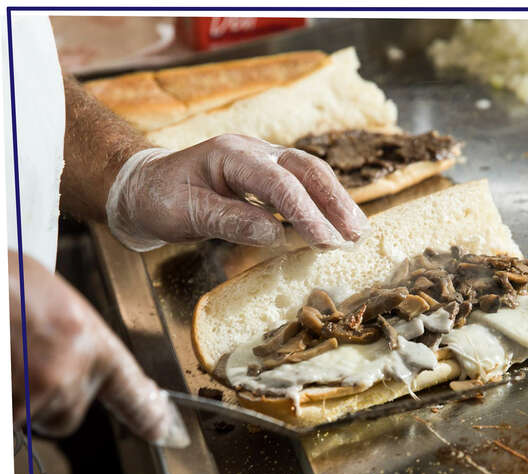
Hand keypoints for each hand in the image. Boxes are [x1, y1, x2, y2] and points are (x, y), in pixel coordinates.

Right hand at [9, 251, 188, 447]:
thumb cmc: (11, 284)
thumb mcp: (54, 303)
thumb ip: (70, 339)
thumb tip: (64, 353)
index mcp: (91, 340)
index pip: (133, 391)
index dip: (148, 414)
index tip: (162, 428)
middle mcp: (72, 372)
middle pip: (67, 415)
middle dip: (46, 402)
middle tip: (25, 368)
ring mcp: (40, 392)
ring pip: (30, 418)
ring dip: (17, 400)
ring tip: (10, 360)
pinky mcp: (12, 405)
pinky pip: (11, 421)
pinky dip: (5, 403)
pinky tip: (5, 372)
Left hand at [106, 134, 369, 251]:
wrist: (143, 186)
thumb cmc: (159, 199)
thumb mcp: (185, 213)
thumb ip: (229, 221)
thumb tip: (274, 235)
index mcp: (230, 155)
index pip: (279, 183)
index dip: (305, 213)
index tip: (325, 241)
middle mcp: (253, 151)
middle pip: (306, 169)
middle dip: (335, 201)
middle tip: (356, 233)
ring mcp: (263, 159)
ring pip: (311, 173)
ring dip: (336, 201)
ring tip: (358, 231)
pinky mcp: (268, 174)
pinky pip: (303, 184)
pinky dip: (324, 203)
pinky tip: (338, 224)